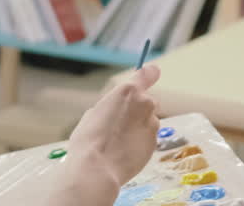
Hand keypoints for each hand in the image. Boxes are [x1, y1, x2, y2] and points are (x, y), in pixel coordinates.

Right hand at [46, 65, 161, 205]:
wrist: (97, 169)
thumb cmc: (89, 140)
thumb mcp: (94, 113)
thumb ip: (111, 105)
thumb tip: (116, 111)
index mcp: (128, 91)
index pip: (147, 73)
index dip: (150, 74)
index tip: (152, 73)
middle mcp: (145, 103)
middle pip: (147, 101)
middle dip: (138, 109)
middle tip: (120, 124)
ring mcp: (152, 124)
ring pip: (149, 121)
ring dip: (139, 127)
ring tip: (120, 142)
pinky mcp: (155, 142)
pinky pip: (148, 137)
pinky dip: (140, 142)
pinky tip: (126, 151)